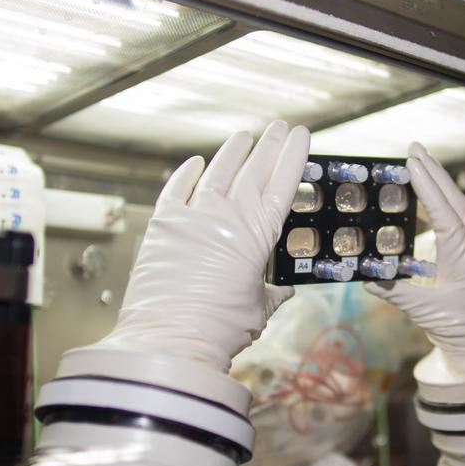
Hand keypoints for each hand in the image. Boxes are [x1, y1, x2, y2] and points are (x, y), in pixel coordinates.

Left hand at [90, 121, 309, 372]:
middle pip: (254, 169)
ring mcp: (193, 215)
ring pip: (219, 171)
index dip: (294, 156)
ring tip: (244, 136)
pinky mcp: (162, 223)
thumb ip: (270, 295)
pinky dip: (186, 173)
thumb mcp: (256, 310)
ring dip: (233, 152)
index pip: (283, 183)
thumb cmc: (219, 329)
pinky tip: (196, 162)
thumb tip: (282, 293)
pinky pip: (176, 188)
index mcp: (258, 234)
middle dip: (270, 145)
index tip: (302, 135)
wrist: (171, 339)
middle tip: (279, 126)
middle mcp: (228, 215)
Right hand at [364, 142, 464, 352]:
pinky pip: (455, 218)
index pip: (443, 212)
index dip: (428, 186)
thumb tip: (366, 279)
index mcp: (464, 254)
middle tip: (414, 148)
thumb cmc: (464, 326)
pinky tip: (428, 195)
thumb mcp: (426, 311)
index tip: (413, 162)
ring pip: (456, 205)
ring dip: (438, 182)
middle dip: (434, 172)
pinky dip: (441, 200)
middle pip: (453, 198)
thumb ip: (396, 293)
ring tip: (419, 161)